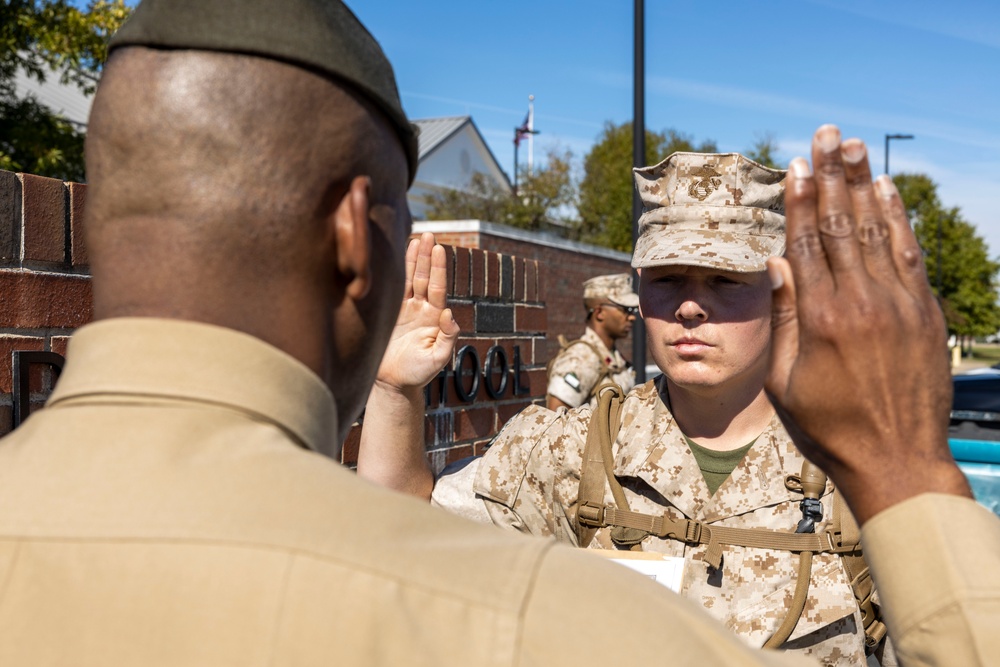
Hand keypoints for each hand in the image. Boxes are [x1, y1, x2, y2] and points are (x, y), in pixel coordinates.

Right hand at [375, 232, 460, 395]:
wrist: (393, 383)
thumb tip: (450, 315)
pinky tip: (395, 258)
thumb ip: (448, 338)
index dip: (439, 268)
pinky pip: (393, 289)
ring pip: (410, 279)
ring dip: (412, 259)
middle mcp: (421, 309)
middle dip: (426, 256)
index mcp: (435, 318)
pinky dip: (395, 273)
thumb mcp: (438, 359)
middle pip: (425, 277)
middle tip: (429, 234)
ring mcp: (405, 310)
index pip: (438, 288)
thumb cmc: (417, 374)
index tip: (439, 249)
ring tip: (416, 237)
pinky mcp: (389, 314)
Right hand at [765, 125, 971, 524]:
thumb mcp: (785, 382)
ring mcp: (898, 304)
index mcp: (820, 318)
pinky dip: (898, 219)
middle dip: (831, 175)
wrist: (897, 459)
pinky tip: (887, 191)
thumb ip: (783, 319)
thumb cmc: (830, 427)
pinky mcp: (926, 312)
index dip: (799, 200)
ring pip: (876, 230)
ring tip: (853, 146)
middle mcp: (861, 301)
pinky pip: (909, 253)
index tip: (795, 165)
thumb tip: (777, 264)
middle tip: (826, 134)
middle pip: (841, 224)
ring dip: (864, 184)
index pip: (807, 242)